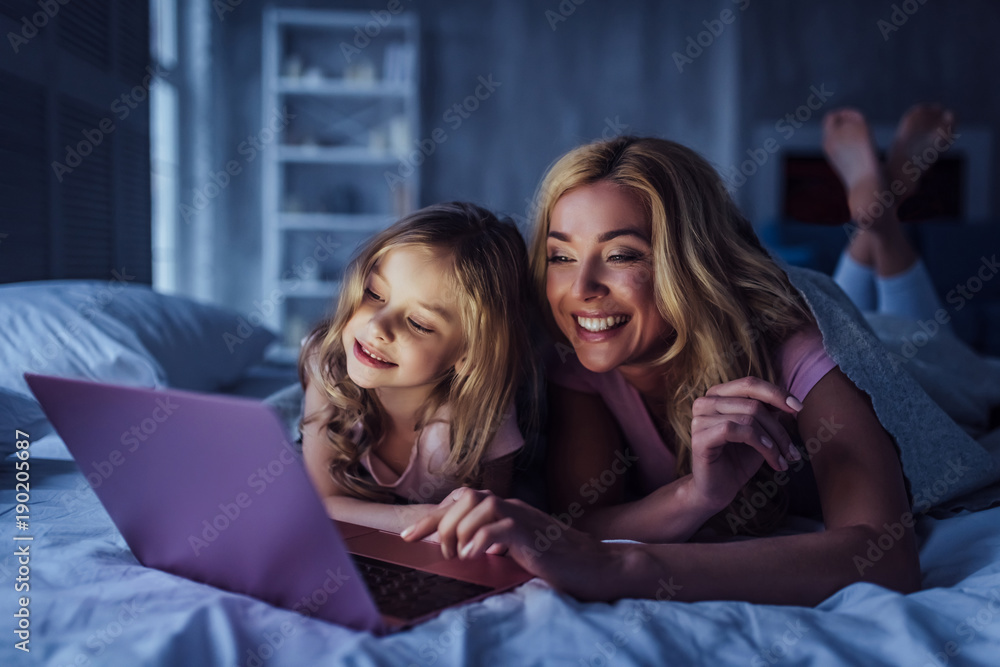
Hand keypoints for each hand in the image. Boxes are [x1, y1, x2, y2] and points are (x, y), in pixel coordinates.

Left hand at [401, 488, 625, 600]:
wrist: (596, 565)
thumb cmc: (559, 560)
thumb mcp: (519, 549)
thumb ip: (495, 542)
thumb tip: (467, 547)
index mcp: (506, 510)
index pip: (461, 500)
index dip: (431, 516)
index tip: (409, 537)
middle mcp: (512, 506)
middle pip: (464, 497)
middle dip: (439, 522)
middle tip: (436, 550)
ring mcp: (523, 518)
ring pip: (478, 505)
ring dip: (458, 530)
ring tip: (457, 555)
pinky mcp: (533, 535)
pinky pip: (498, 527)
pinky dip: (479, 540)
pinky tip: (474, 556)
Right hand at [689, 376, 802, 510]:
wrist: (718, 489)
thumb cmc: (739, 459)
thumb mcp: (759, 432)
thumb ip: (768, 413)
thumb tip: (788, 401)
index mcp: (718, 395)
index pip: (750, 384)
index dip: (777, 393)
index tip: (799, 408)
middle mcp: (705, 402)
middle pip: (753, 404)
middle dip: (779, 429)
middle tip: (793, 452)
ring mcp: (699, 419)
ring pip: (749, 418)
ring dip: (774, 442)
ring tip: (784, 460)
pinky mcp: (699, 438)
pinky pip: (736, 431)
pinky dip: (760, 443)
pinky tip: (772, 459)